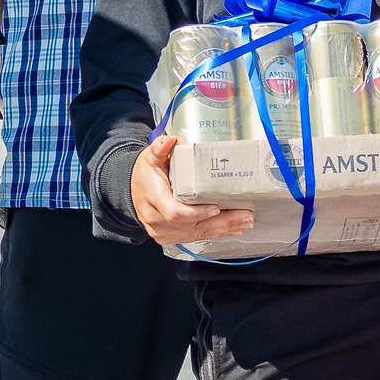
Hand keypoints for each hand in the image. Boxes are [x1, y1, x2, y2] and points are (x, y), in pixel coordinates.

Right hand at [130, 134, 255, 244]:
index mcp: (153, 197)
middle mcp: (157, 219)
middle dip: (221, 222)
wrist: (133, 192)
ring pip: (197, 234)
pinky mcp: (170, 238)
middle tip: (245, 215)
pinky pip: (195, 238)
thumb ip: (159, 148)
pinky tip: (233, 229)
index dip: (196, 213)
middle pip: (192, 226)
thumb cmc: (146, 175)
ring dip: (224, 229)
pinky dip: (216, 234)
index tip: (216, 208)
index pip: (175, 212)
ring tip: (245, 222)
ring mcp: (163, 232)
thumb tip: (169, 140)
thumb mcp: (150, 158)